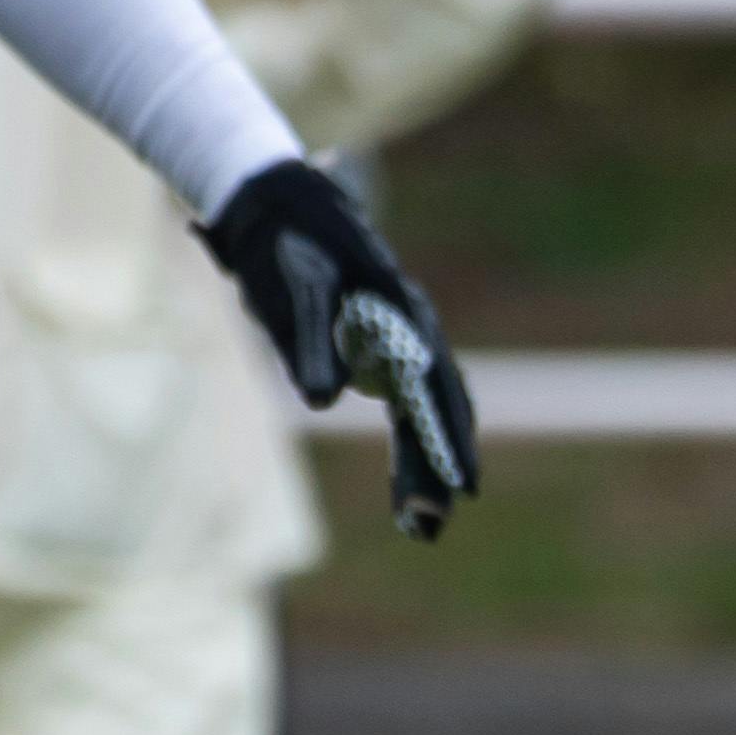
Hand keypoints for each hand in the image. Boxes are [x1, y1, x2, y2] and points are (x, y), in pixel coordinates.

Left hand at [201, 156, 478, 536]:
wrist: (272, 206)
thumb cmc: (286, 245)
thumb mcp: (294, 291)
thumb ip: (310, 342)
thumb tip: (325, 400)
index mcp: (402, 316)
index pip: (435, 390)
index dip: (449, 440)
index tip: (463, 488)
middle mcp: (410, 332)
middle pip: (435, 411)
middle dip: (437, 468)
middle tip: (430, 528)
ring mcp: (395, 345)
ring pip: (424, 413)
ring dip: (425, 465)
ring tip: (422, 523)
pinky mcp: (374, 353)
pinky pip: (405, 407)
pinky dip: (411, 446)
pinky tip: (410, 483)